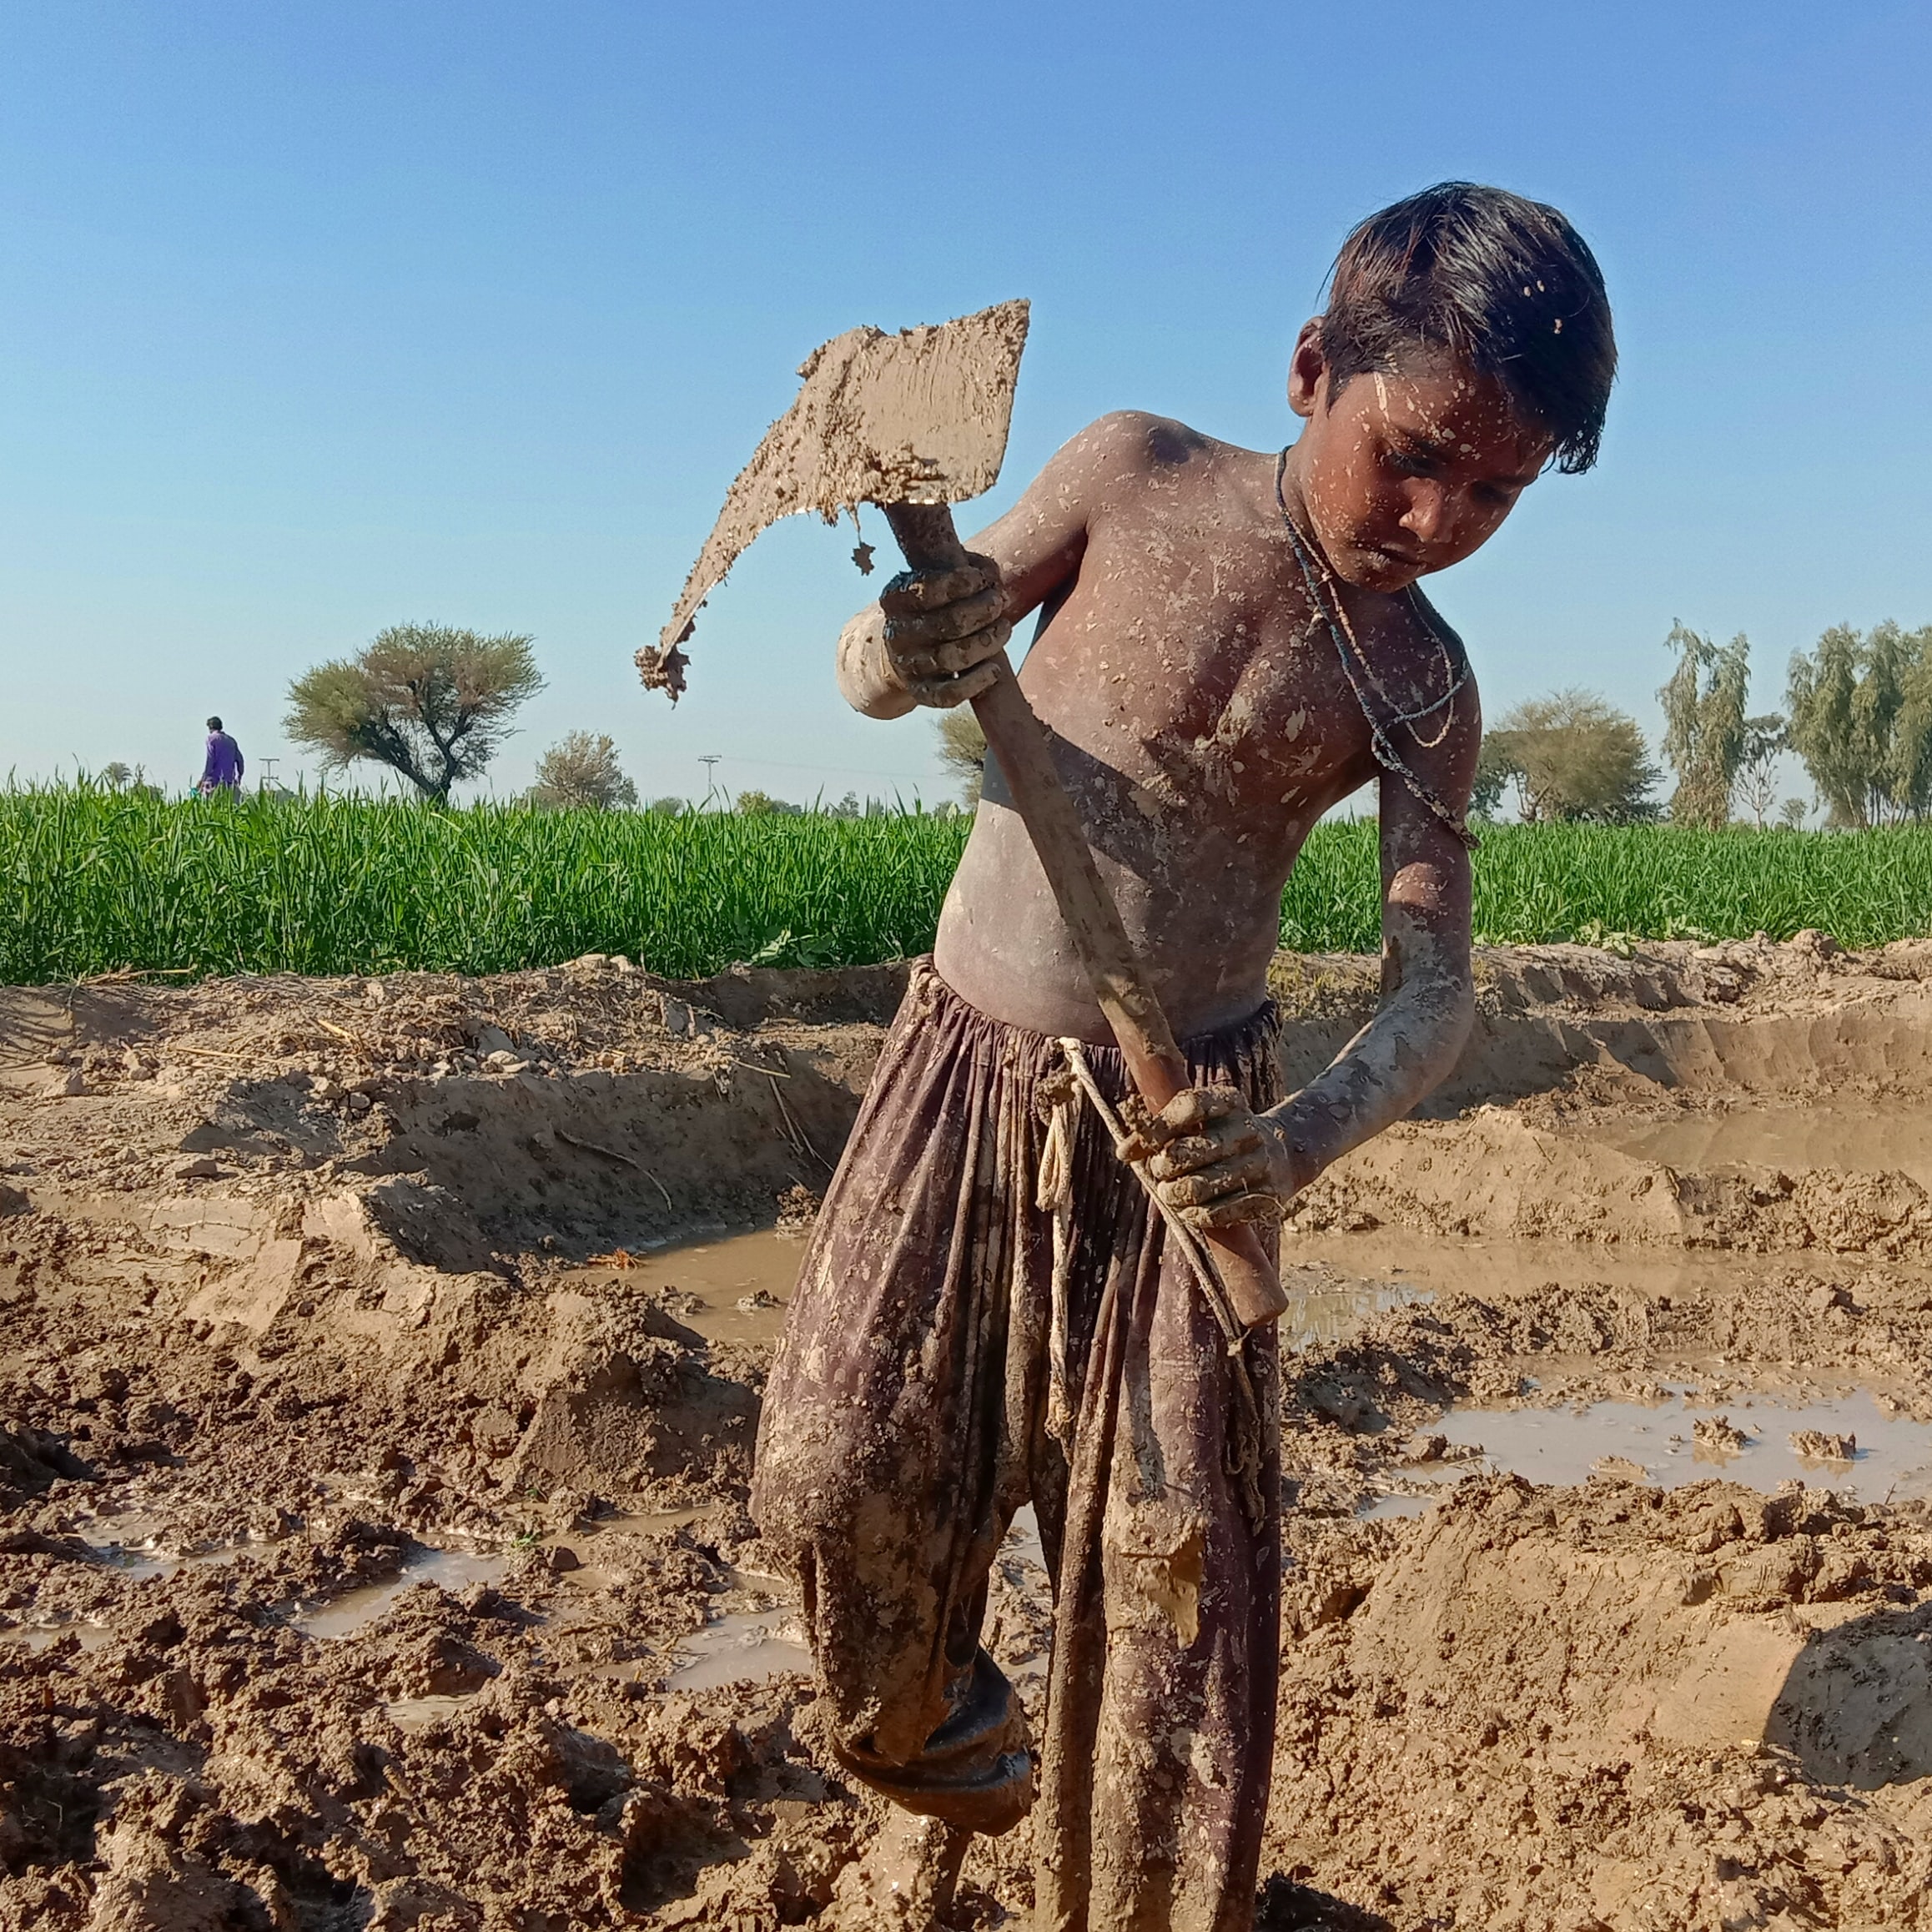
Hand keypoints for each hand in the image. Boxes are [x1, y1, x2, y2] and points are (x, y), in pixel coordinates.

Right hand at [877, 554, 1010, 707]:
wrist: (899, 654)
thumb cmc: (930, 608)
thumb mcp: (937, 580)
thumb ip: (965, 567)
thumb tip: (992, 577)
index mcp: (896, 599)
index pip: (928, 589)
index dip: (960, 583)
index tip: (979, 580)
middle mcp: (899, 633)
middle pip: (949, 623)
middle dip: (981, 610)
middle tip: (997, 603)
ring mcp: (909, 666)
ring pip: (952, 658)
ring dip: (986, 643)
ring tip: (1003, 629)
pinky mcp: (921, 693)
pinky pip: (949, 694)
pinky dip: (976, 683)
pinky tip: (994, 669)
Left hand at [1118, 1086, 1296, 1231]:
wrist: (1283, 1155)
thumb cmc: (1222, 1136)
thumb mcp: (1199, 1122)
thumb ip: (1159, 1131)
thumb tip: (1124, 1153)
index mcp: (1230, 1102)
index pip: (1190, 1107)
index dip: (1159, 1128)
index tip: (1139, 1147)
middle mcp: (1248, 1130)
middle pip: (1191, 1151)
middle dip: (1163, 1166)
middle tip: (1159, 1172)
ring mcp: (1260, 1164)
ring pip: (1201, 1186)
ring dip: (1175, 1195)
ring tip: (1169, 1194)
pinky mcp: (1267, 1196)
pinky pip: (1222, 1212)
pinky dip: (1197, 1215)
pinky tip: (1188, 1211)